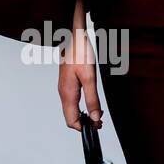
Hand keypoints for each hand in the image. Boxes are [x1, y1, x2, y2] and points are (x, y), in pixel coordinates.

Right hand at [58, 0, 102, 130]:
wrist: (72, 35)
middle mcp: (63, 92)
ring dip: (84, 114)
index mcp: (68, 93)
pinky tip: (91, 100)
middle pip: (70, 117)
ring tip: (99, 112)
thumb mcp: (90, 77)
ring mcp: (64, 87)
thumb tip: (96, 118)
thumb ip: (92, 99)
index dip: (85, 128)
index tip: (98, 125)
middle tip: (101, 120)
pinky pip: (72, 100)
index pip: (71, 121)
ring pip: (71, 109)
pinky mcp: (67, 82)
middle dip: (85, 122)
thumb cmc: (80, 52)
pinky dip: (81, 106)